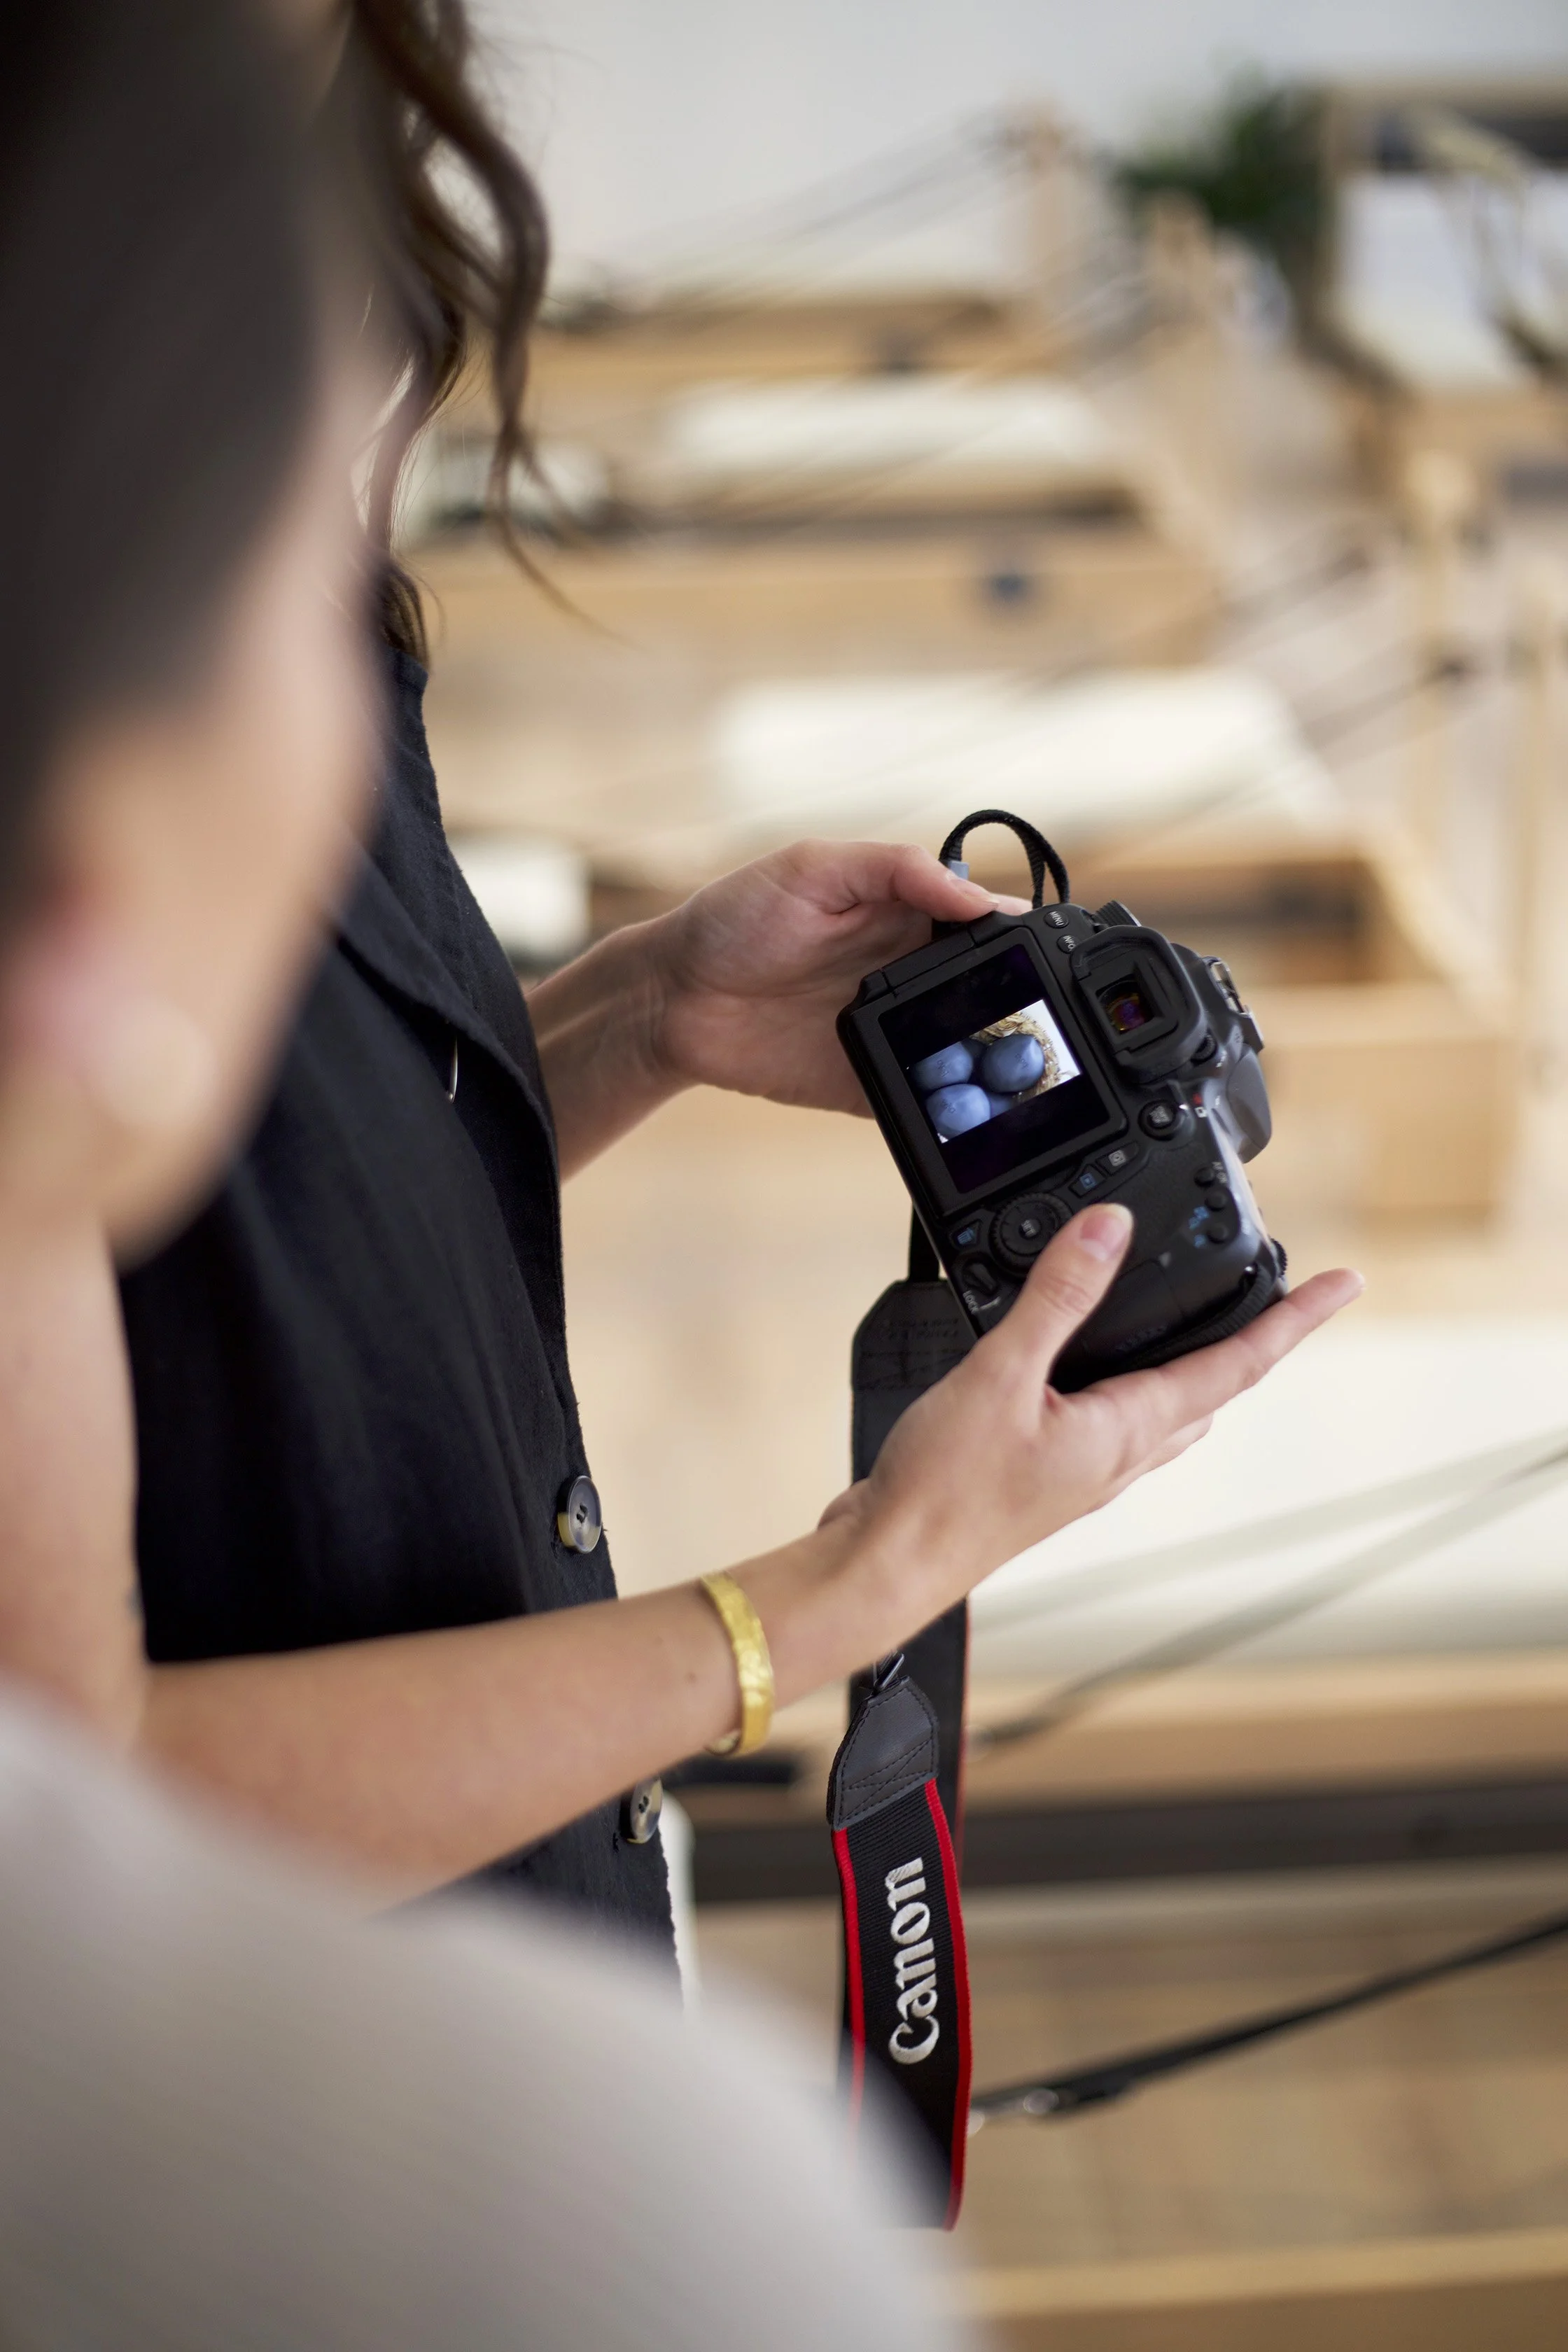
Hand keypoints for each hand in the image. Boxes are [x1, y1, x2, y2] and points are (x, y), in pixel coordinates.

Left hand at [648, 840, 1017, 1114]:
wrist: (671, 1000)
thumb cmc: (733, 918)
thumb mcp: (813, 867)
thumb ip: (898, 871)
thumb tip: (978, 898)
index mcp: (906, 915)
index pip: (984, 925)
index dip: (1020, 940)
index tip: (1049, 955)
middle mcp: (908, 976)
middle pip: (989, 997)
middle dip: (1020, 1012)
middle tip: (1042, 1027)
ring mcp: (891, 1033)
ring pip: (962, 1054)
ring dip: (988, 1066)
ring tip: (1015, 1077)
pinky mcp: (866, 1082)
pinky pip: (917, 1101)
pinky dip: (942, 1113)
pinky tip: (963, 1116)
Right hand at [822, 1202, 1362, 1634]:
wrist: (890, 1562)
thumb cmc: (943, 1493)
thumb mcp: (1000, 1376)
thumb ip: (1055, 1300)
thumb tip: (1108, 1232)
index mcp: (1125, 1431)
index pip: (1236, 1365)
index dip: (1295, 1321)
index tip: (1344, 1284)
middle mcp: (1118, 1456)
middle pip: (1211, 1392)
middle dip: (1251, 1344)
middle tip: (1280, 1301)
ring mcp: (1084, 1471)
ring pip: (1164, 1412)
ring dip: (1192, 1367)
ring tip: (1200, 1323)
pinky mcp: (1045, 1474)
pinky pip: (1110, 1422)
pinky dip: (1123, 1383)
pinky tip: (1086, 1367)